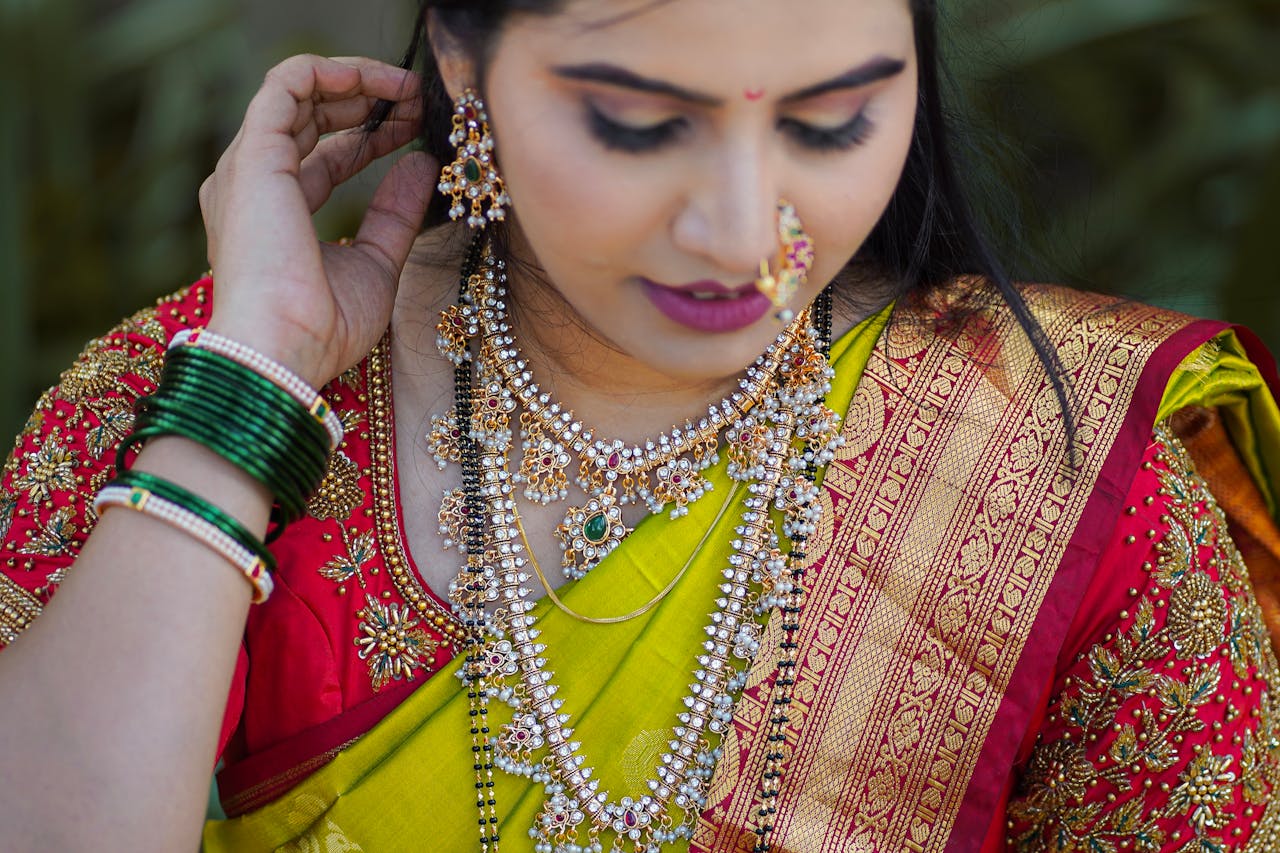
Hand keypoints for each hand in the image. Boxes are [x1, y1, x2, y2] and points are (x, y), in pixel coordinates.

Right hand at [199, 55, 431, 387]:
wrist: (285, 348)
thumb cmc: (323, 325)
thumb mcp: (375, 264)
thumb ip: (393, 214)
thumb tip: (420, 164)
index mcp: (275, 214)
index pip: (324, 156)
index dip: (372, 137)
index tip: (416, 130)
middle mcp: (253, 185)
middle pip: (310, 119)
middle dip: (367, 102)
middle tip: (416, 101)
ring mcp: (248, 168)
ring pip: (297, 94)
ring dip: (357, 82)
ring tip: (406, 87)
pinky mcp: (254, 154)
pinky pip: (287, 84)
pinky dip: (333, 72)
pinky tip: (378, 80)